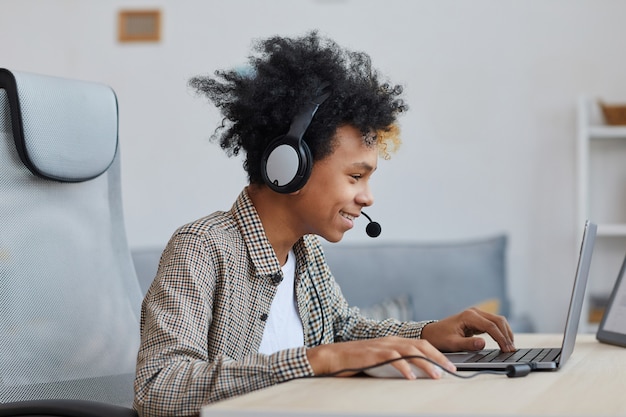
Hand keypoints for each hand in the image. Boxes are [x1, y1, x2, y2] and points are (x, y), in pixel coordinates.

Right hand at [306, 336, 455, 379]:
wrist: (333, 356)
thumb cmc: (356, 360)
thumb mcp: (380, 359)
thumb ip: (395, 362)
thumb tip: (414, 373)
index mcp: (394, 341)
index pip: (421, 344)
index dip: (438, 354)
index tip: (450, 366)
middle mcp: (391, 340)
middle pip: (421, 345)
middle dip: (439, 357)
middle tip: (452, 370)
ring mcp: (382, 346)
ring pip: (410, 351)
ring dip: (426, 363)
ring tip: (437, 375)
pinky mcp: (373, 354)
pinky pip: (393, 359)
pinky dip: (404, 368)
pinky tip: (411, 377)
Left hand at [420, 307, 514, 352]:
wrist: (432, 333)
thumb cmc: (440, 338)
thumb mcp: (452, 343)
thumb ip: (468, 344)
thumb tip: (483, 344)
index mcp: (469, 316)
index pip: (490, 326)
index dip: (501, 338)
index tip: (507, 350)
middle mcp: (475, 312)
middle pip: (498, 320)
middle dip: (506, 335)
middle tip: (511, 350)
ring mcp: (477, 315)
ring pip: (498, 321)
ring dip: (506, 333)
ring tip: (510, 347)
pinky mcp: (478, 320)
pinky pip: (493, 324)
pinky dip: (501, 332)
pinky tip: (504, 342)